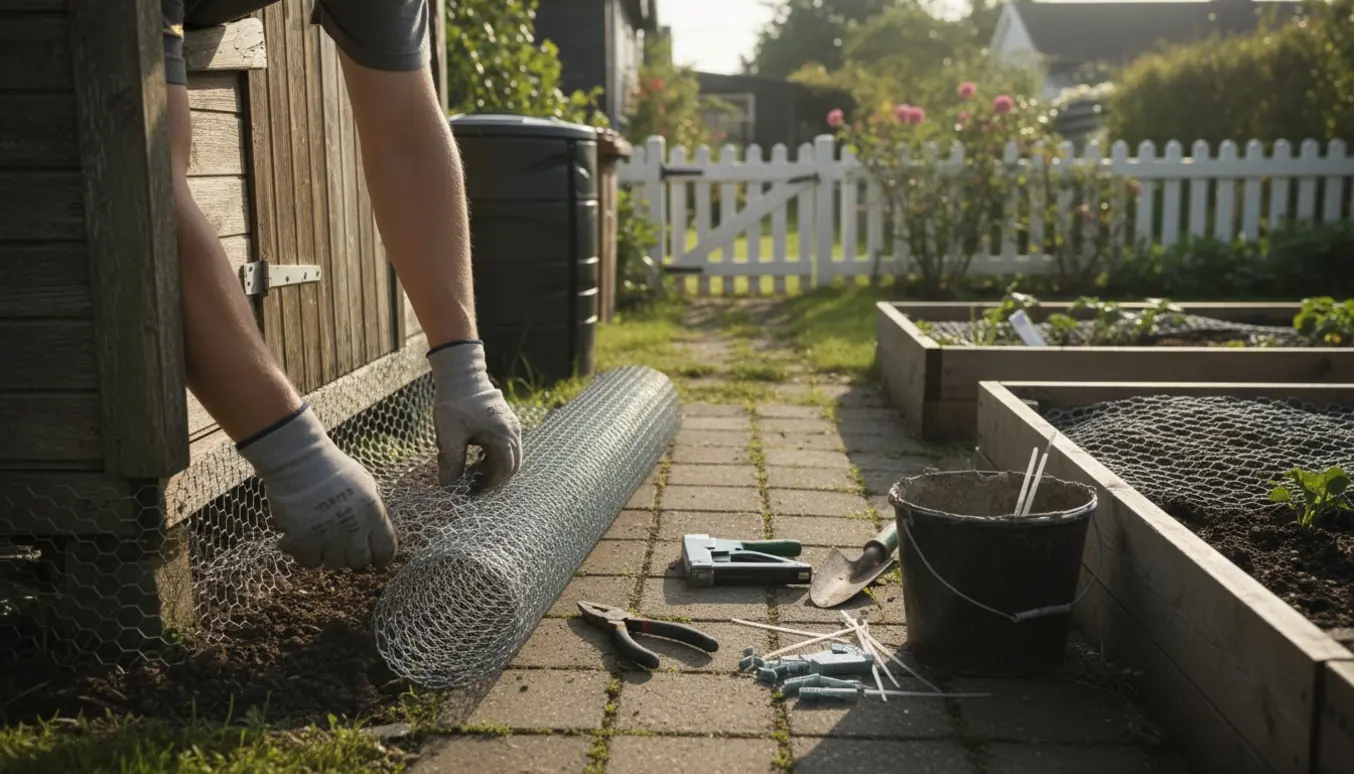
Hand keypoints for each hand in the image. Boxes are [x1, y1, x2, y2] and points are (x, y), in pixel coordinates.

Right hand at [238, 405, 397, 569]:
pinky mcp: (304, 541)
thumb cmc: (333, 468)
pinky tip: (305, 541)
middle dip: (353, 556)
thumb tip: (375, 531)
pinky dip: (308, 555)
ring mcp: (329, 537)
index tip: (375, 558)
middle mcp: (354, 529)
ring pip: (335, 564)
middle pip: (359, 562)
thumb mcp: (365, 485)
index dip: (381, 557)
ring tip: (323, 537)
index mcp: (373, 513)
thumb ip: (372, 510)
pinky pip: (310, 562)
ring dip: (330, 554)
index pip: (386, 551)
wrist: (299, 461)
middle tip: (344, 545)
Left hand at [428, 341, 522, 488]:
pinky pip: (506, 445)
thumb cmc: (455, 404)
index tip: (472, 491)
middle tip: (474, 485)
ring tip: (472, 471)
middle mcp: (513, 432)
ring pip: (510, 455)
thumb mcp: (450, 436)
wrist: (460, 375)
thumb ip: (451, 463)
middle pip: (512, 465)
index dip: (490, 485)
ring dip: (494, 467)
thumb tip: (449, 487)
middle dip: (495, 478)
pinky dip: (494, 456)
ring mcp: (512, 425)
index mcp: (503, 436)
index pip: (505, 471)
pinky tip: (475, 456)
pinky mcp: (505, 421)